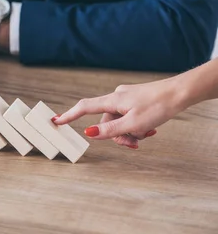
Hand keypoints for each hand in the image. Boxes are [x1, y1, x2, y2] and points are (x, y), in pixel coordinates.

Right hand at [53, 77, 186, 148]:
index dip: (69, 115)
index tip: (56, 121)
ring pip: (119, 121)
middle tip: (134, 144)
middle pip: (106, 121)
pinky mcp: (136, 100)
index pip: (84, 108)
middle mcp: (116, 97)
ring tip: (147, 134)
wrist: (180, 93)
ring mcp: (126, 98)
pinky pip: (128, 116)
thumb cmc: (158, 106)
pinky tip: (150, 129)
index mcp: (112, 101)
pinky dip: (136, 125)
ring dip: (130, 132)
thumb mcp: (133, 124)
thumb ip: (110, 130)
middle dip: (118, 135)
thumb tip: (88, 133)